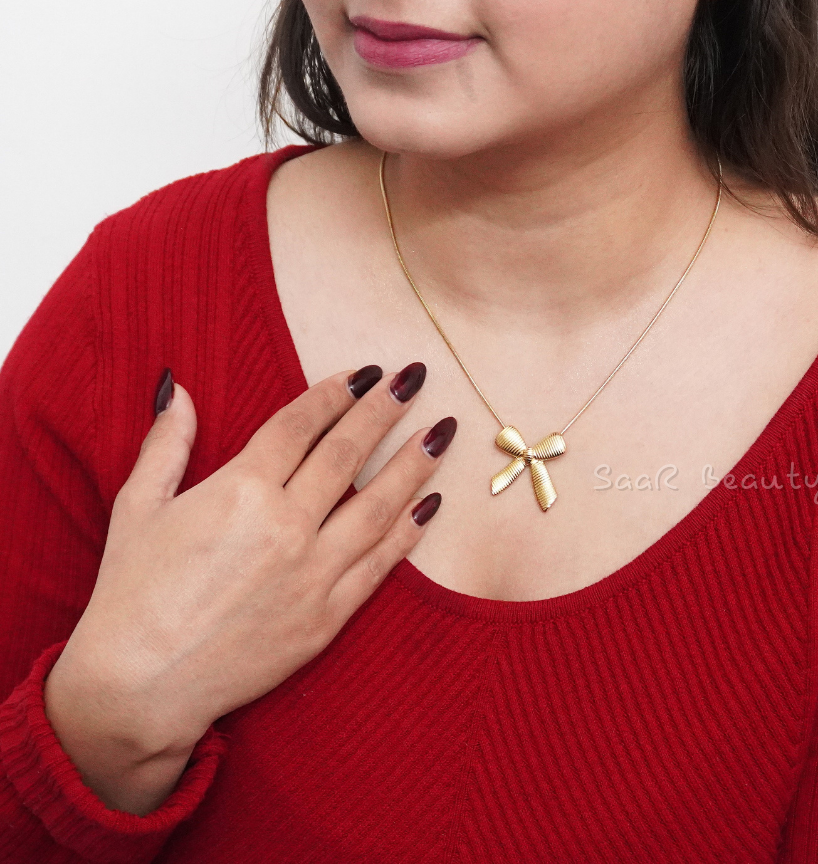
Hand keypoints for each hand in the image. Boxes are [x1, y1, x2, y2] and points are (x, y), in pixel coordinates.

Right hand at [43, 362, 453, 814]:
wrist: (138, 690)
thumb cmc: (130, 595)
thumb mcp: (137, 508)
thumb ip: (166, 444)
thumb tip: (176, 387)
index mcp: (238, 491)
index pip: (300, 426)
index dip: (335, 394)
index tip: (364, 372)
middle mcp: (284, 525)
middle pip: (347, 454)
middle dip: (384, 411)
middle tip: (415, 378)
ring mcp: (311, 573)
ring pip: (377, 505)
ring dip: (413, 464)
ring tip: (442, 432)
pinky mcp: (326, 617)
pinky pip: (379, 565)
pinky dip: (408, 533)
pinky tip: (431, 505)